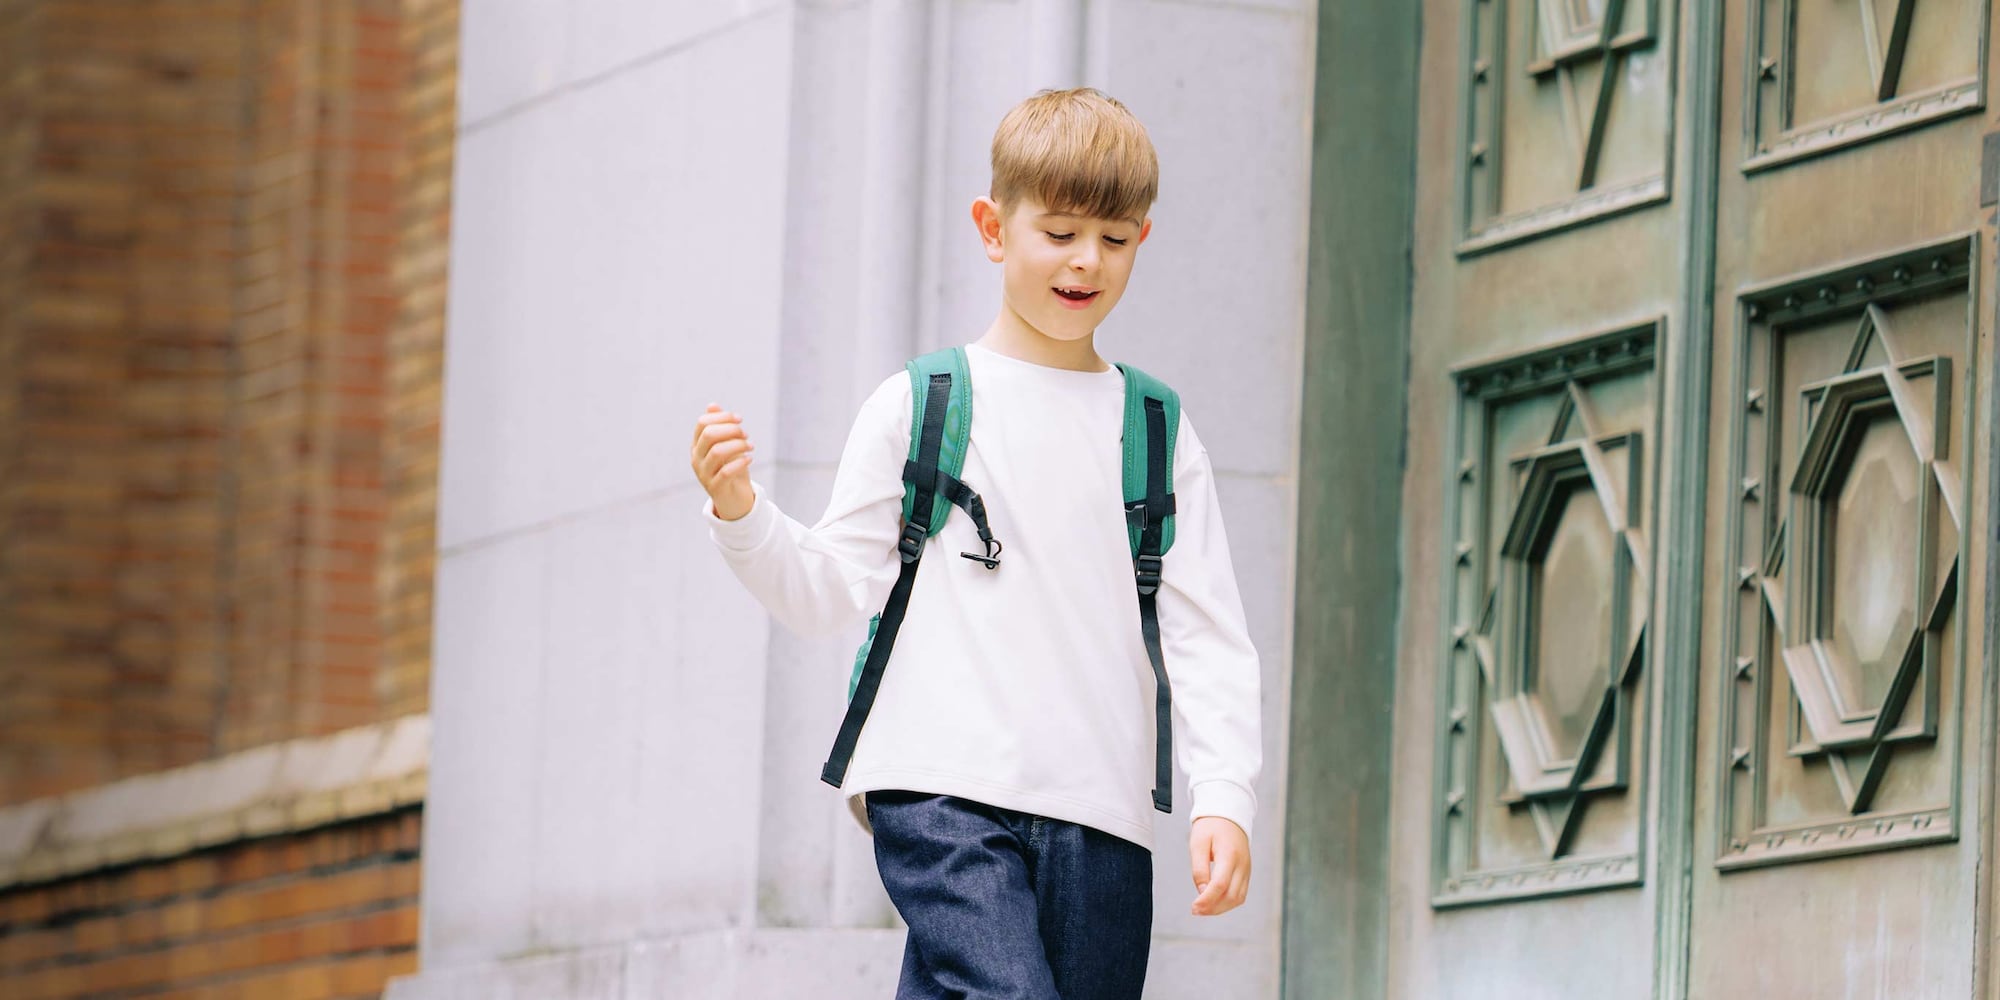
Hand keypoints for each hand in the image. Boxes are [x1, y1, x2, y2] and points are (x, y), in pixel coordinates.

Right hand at [691, 404, 755, 520]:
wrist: (734, 499)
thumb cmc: (731, 468)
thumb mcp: (726, 445)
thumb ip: (719, 427)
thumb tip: (712, 405)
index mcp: (697, 445)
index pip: (702, 423)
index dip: (722, 417)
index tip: (739, 419)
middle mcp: (696, 458)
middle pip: (709, 435)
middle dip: (731, 430)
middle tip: (746, 434)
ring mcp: (703, 474)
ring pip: (717, 452)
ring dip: (738, 445)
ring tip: (750, 446)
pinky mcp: (714, 488)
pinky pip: (725, 472)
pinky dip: (740, 463)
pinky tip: (750, 459)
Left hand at [1188, 816, 1249, 916]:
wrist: (1228, 815)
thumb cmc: (1211, 827)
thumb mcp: (1198, 843)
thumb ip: (1199, 868)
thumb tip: (1202, 891)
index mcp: (1229, 855)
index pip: (1220, 884)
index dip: (1207, 900)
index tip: (1194, 907)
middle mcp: (1242, 864)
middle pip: (1232, 896)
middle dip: (1213, 908)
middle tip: (1196, 910)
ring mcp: (1247, 869)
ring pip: (1238, 898)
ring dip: (1221, 908)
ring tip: (1203, 909)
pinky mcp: (1246, 872)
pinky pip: (1240, 894)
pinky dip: (1228, 902)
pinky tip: (1214, 903)